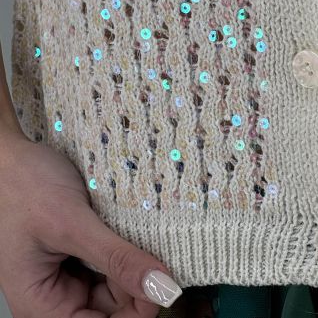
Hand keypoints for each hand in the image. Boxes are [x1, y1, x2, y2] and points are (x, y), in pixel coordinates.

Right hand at [0, 129, 183, 315]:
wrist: (14, 154)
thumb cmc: (23, 186)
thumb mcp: (71, 223)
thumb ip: (116, 258)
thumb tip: (161, 288)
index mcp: (40, 304)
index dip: (135, 312)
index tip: (163, 284)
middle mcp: (54, 297)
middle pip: (112, 311)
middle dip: (137, 286)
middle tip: (158, 255)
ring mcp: (68, 275)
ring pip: (117, 286)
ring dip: (134, 265)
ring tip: (142, 236)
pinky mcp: (81, 254)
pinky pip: (112, 263)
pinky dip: (127, 249)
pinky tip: (133, 231)